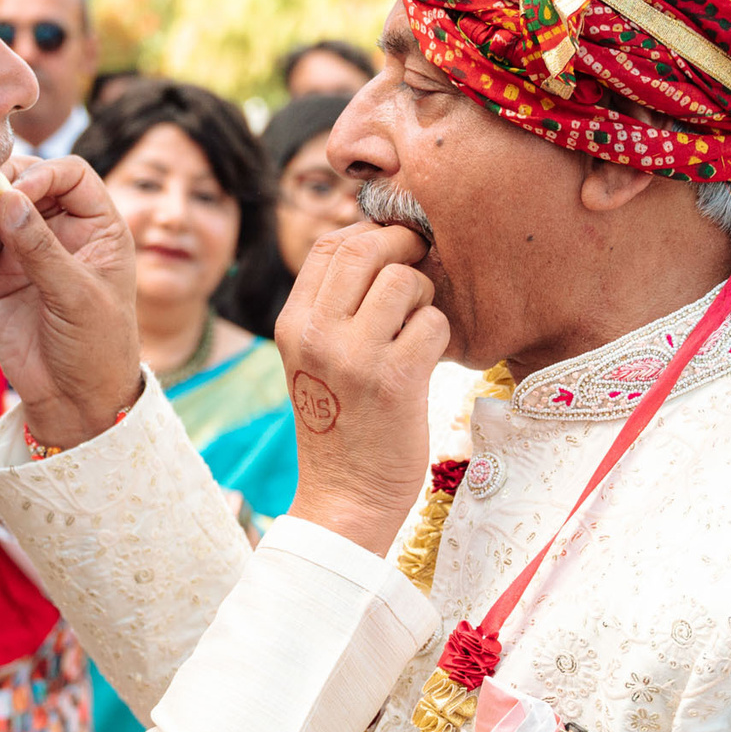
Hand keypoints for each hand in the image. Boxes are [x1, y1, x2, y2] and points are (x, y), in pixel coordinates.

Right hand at [0, 158, 142, 451]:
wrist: (73, 399)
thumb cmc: (96, 347)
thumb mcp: (77, 296)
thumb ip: (42, 248)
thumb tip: (7, 199)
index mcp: (98, 227)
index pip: (71, 174)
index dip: (43, 174)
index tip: (18, 195)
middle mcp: (64, 231)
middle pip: (31, 182)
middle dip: (6, 185)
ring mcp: (31, 251)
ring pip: (0, 208)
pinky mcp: (2, 274)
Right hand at [275, 223, 449, 552]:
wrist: (344, 498)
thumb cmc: (340, 425)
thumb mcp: (315, 361)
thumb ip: (335, 308)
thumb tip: (382, 246)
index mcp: (291, 325)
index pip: (329, 247)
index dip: (370, 233)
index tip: (396, 247)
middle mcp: (316, 335)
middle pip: (365, 249)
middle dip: (404, 245)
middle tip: (424, 261)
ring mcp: (354, 357)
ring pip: (404, 281)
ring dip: (424, 295)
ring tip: (419, 325)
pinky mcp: (395, 381)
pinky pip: (433, 323)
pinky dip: (439, 335)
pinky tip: (427, 360)